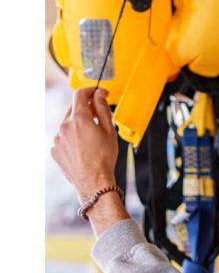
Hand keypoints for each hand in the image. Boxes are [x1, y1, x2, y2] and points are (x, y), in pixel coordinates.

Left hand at [51, 87, 118, 201]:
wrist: (93, 181)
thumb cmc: (104, 158)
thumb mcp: (109, 130)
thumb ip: (103, 109)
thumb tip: (99, 95)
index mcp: (79, 119)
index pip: (80, 94)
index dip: (91, 90)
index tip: (98, 93)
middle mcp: (65, 126)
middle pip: (73, 107)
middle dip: (85, 108)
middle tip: (98, 115)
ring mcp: (58, 138)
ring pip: (68, 123)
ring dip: (78, 124)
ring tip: (92, 137)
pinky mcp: (55, 149)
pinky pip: (63, 137)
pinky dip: (72, 137)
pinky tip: (83, 147)